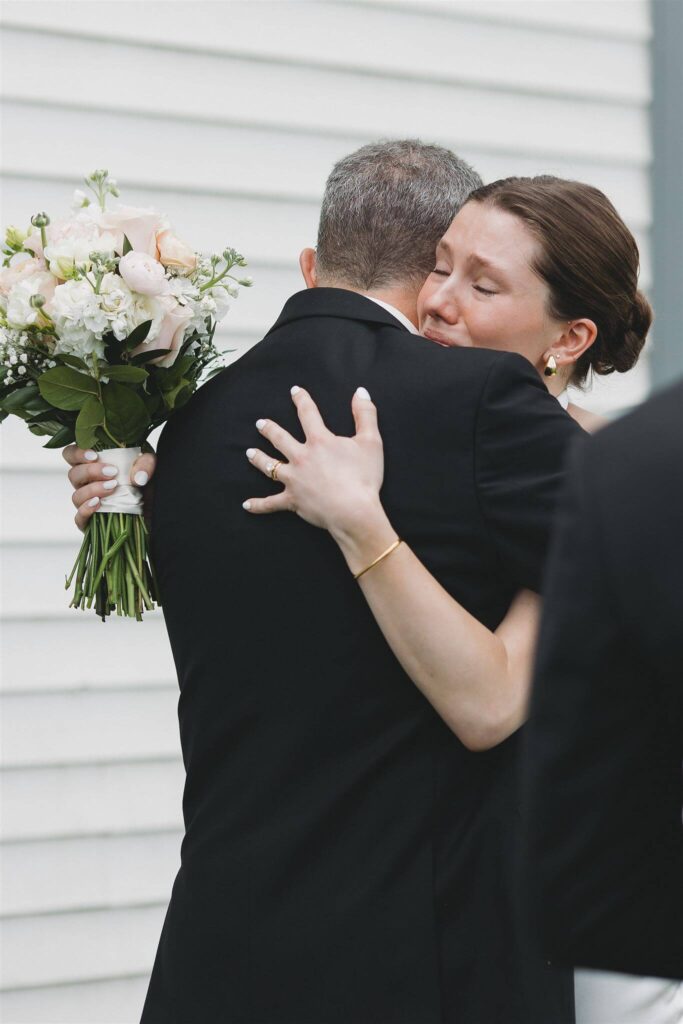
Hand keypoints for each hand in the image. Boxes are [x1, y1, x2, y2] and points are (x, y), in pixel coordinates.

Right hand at [62, 445, 157, 531]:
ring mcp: (86, 503)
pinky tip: (98, 504)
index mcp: (93, 466)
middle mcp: (86, 484)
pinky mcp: (90, 522)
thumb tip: (137, 477)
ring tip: (112, 488)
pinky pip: (79, 518)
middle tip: (111, 472)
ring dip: (92, 490)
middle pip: (73, 474)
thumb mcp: (149, 469)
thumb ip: (146, 464)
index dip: (76, 453)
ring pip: (76, 496)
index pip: (71, 455)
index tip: (94, 456)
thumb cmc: (145, 486)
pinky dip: (86, 510)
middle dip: (90, 471)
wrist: (154, 513)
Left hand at [243, 386, 384, 537]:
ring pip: (269, 466)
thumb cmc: (364, 477)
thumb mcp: (371, 442)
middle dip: (269, 429)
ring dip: (258, 458)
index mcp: (319, 441)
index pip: (308, 414)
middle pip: (280, 439)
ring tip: (249, 453)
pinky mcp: (292, 500)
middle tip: (260, 424)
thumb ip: (365, 414)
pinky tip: (246, 504)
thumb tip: (360, 392)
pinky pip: (270, 503)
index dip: (301, 400)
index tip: (295, 391)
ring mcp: (294, 480)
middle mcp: (301, 457)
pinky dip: (258, 505)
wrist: (353, 511)